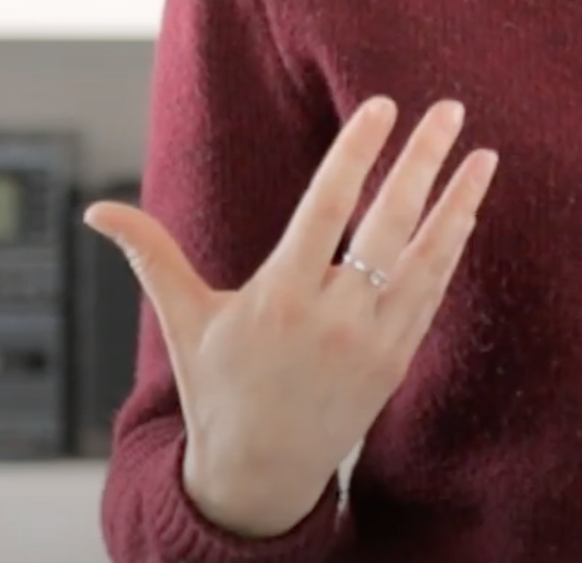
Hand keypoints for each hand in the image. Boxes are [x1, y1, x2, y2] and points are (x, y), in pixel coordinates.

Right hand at [84, 97, 497, 537]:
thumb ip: (151, 254)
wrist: (261, 474)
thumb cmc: (218, 390)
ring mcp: (372, 340)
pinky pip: (431, 293)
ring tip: (484, 155)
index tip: (382, 106)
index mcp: (281, 298)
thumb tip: (97, 210)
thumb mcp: (183, 320)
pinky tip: (466, 210)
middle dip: (421, 162)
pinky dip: (451, 249)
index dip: (356, 154)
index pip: (327, 208)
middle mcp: (333, 316)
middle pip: (388, 223)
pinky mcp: (396, 359)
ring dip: (459, 202)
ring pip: (426, 258)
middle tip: (449, 110)